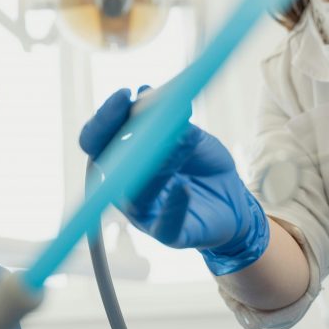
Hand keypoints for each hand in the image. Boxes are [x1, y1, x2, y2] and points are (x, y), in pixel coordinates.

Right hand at [79, 88, 268, 274]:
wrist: (232, 200)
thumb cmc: (201, 165)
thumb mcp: (187, 134)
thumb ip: (167, 119)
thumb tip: (146, 94)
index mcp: (121, 160)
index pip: (96, 140)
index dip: (105, 118)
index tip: (124, 94)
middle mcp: (123, 188)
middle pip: (106, 166)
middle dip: (122, 136)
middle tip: (147, 112)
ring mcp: (143, 214)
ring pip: (137, 194)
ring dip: (159, 163)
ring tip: (184, 138)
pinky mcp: (169, 235)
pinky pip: (166, 225)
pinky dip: (173, 207)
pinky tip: (184, 188)